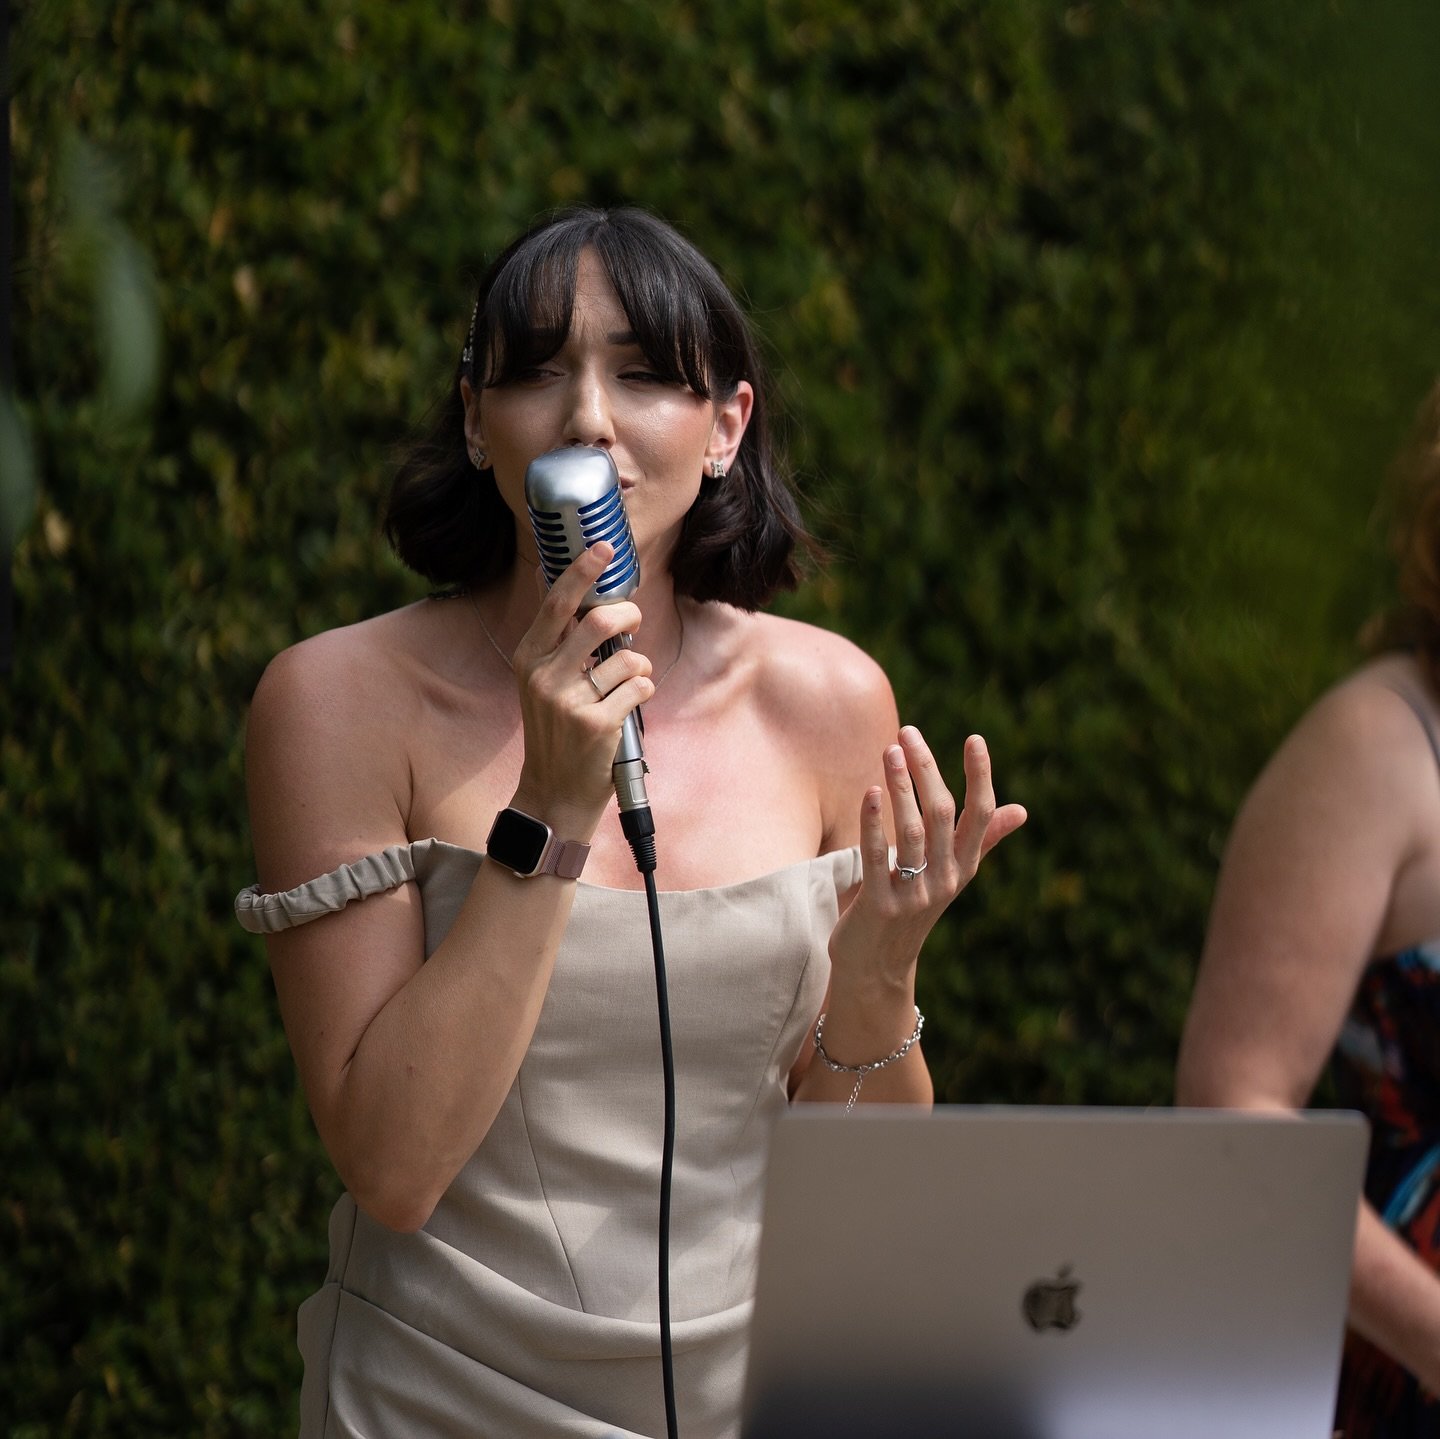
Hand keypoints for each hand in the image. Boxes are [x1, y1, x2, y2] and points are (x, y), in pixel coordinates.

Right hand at [509, 542, 653, 829]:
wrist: (554, 792)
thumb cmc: (557, 733)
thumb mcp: (543, 686)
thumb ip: (560, 647)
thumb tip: (590, 602)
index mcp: (528, 661)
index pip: (555, 605)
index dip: (582, 572)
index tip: (603, 548)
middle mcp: (544, 678)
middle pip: (597, 622)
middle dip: (628, 615)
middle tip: (634, 622)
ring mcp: (569, 702)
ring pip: (626, 657)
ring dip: (639, 664)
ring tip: (630, 681)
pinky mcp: (597, 724)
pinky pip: (639, 686)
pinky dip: (644, 690)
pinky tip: (630, 706)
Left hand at [829, 726, 1026, 986]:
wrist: (876, 967)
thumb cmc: (910, 910)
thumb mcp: (949, 876)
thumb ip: (982, 841)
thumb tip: (1021, 811)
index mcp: (963, 867)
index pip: (980, 815)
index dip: (980, 777)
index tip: (974, 739)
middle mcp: (944, 880)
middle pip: (941, 814)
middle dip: (926, 770)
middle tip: (908, 733)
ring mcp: (913, 895)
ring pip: (911, 832)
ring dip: (900, 787)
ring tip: (889, 750)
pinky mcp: (880, 906)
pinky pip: (876, 858)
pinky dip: (873, 824)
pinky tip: (870, 793)